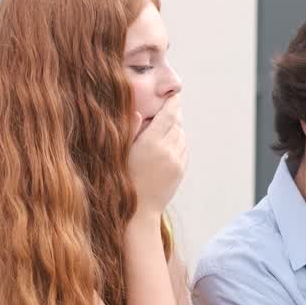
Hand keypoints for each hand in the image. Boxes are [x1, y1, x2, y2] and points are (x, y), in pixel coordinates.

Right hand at [127, 95, 186, 214]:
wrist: (139, 210)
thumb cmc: (123, 179)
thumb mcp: (122, 153)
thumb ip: (131, 131)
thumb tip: (139, 112)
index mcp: (151, 142)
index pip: (168, 116)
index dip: (172, 103)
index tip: (174, 94)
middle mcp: (168, 150)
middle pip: (176, 124)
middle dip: (174, 113)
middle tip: (171, 104)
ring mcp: (177, 160)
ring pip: (182, 136)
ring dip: (177, 128)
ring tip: (169, 122)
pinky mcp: (181, 170)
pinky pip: (183, 149)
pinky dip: (179, 141)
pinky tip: (170, 141)